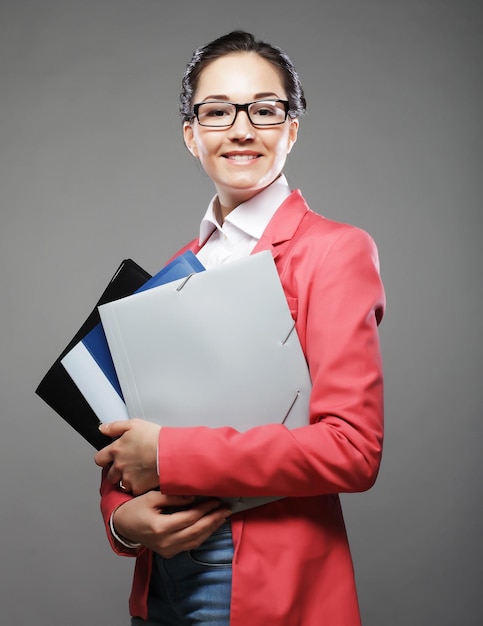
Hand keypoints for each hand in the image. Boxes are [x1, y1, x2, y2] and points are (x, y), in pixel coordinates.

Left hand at [95, 419, 159, 494]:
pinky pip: (134, 490)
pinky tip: (146, 478)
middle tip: (128, 466)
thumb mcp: (134, 424)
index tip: (111, 458)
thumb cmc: (155, 438)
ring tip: (139, 472)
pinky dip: (139, 486)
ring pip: (121, 484)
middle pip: (109, 474)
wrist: (170, 453)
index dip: (105, 459)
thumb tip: (103, 429)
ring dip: (127, 480)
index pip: (99, 459)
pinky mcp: (137, 488)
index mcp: (116, 450)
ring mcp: (127, 478)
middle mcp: (119, 466)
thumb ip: (115, 427)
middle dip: (116, 471)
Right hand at [113, 491, 230, 557]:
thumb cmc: (135, 509)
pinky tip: (210, 527)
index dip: (205, 508)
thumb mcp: (151, 497)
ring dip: (211, 528)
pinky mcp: (169, 553)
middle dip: (213, 519)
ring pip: (195, 540)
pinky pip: (190, 545)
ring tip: (222, 517)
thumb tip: (193, 496)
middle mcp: (166, 542)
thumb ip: (172, 496)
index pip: (190, 517)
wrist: (122, 526)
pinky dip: (202, 536)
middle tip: (226, 509)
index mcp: (160, 527)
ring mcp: (168, 550)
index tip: (216, 500)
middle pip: (196, 531)